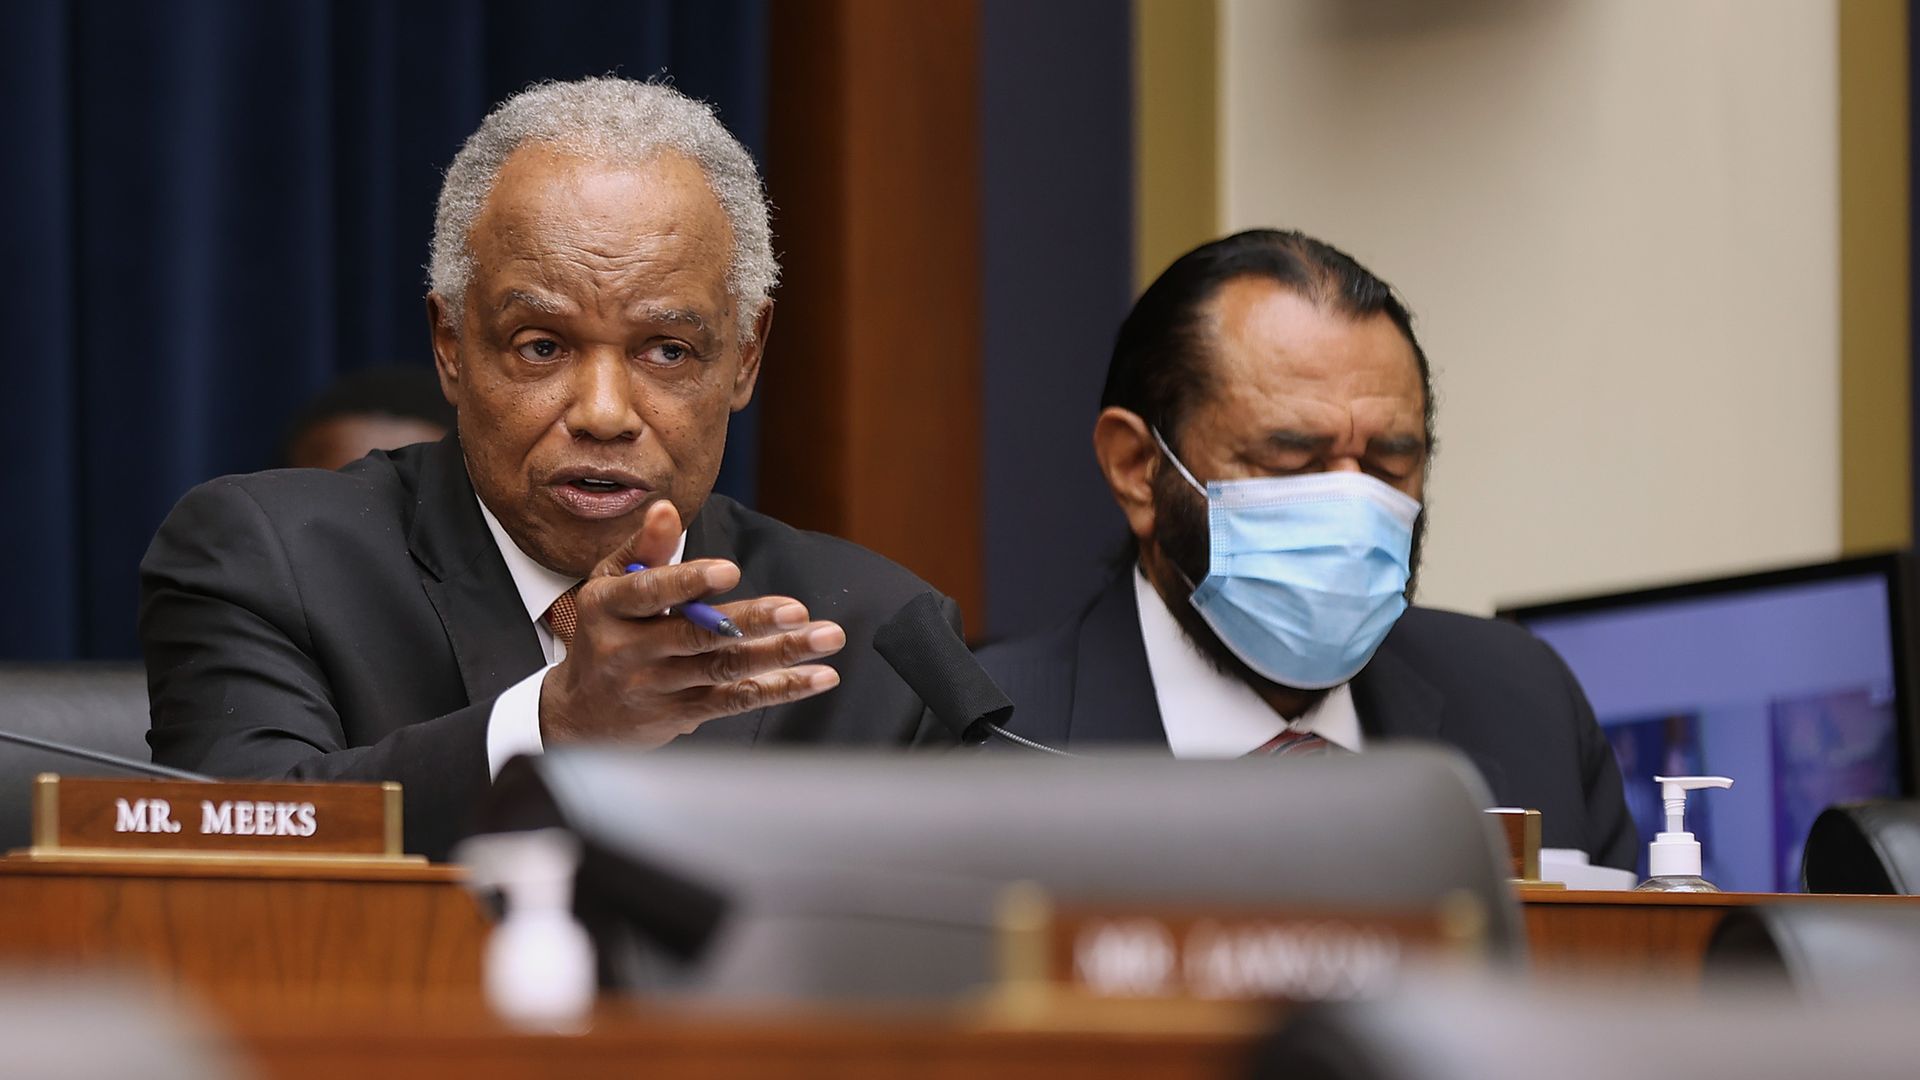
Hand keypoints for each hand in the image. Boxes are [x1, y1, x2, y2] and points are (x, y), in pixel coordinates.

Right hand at [537, 499, 845, 746]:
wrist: (581, 714)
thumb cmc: (607, 632)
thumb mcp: (610, 586)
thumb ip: (644, 549)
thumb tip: (665, 508)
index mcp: (608, 606)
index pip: (649, 592)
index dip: (688, 582)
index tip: (730, 570)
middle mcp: (629, 650)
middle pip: (697, 634)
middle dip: (751, 622)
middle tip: (797, 610)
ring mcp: (656, 687)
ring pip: (724, 668)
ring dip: (780, 654)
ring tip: (827, 637)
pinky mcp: (681, 714)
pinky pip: (735, 699)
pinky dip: (780, 688)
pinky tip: (818, 677)